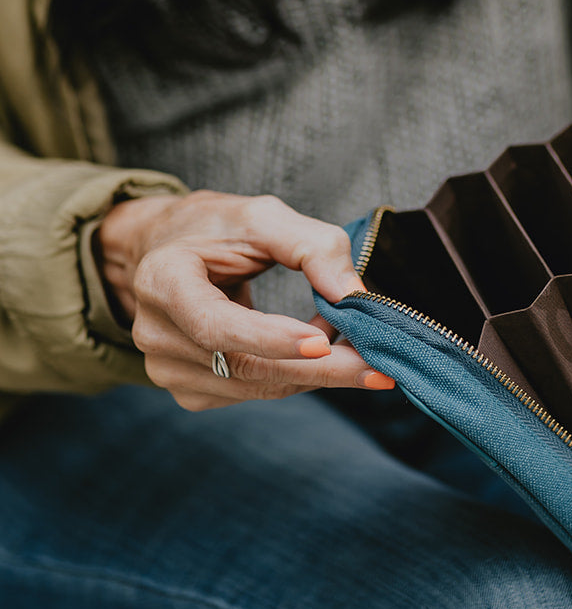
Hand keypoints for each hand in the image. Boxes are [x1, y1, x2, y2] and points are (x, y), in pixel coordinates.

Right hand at [96, 190, 394, 411]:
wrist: (165, 250)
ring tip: (349, 337)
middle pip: (244, 367)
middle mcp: (155, 333)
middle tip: (378, 367)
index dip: (270, 338)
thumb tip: (352, 293)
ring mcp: (166, 369)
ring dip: (313, 370)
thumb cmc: (214, 228)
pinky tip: (313, 347)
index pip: (216, 325)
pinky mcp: (187, 390)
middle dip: (319, 369)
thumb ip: (310, 245)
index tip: (324, 343)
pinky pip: (253, 392)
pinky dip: (294, 375)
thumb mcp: (261, 216)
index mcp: (163, 281)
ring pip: (256, 386)